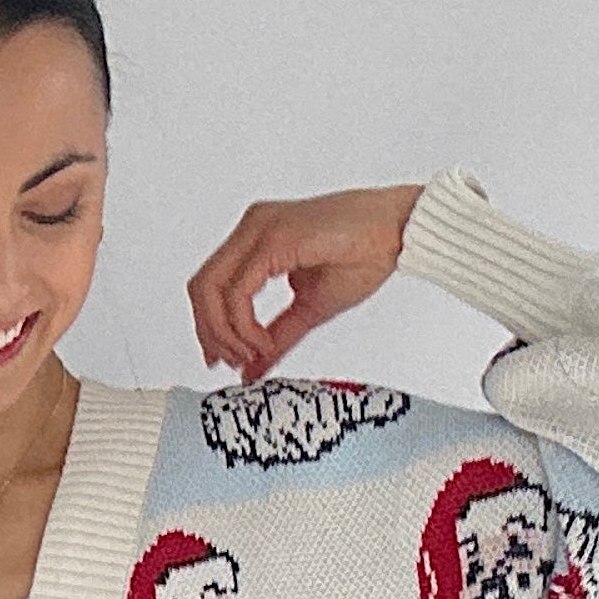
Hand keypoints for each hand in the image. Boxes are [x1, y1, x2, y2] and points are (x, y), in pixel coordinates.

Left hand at [187, 184, 424, 384]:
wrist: (398, 230)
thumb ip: (277, 338)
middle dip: (210, 333)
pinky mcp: (273, 239)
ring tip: (251, 354)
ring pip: (211, 289)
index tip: (224, 359)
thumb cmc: (364, 254)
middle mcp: (252, 228)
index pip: (210, 285)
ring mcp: (259, 230)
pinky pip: (238, 292)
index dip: (208, 327)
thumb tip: (252, 369)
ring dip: (224, 332)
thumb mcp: (310, 308)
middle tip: (232, 362)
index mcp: (256, 238)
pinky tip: (262, 342)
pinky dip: (243, 325)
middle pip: (200, 287)